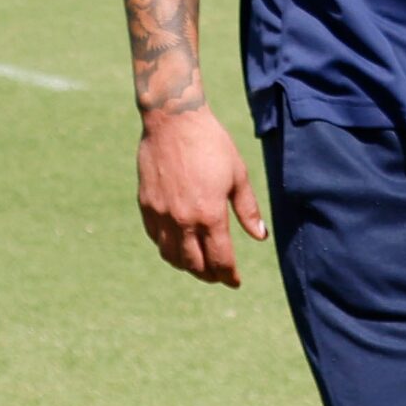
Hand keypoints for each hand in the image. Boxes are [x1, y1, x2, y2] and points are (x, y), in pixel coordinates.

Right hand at [136, 107, 265, 287]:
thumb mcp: (239, 175)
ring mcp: (160, 215)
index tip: (235, 282)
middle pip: (194, 263)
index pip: (220, 258)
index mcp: (209, 214)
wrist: (174, 123)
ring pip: (171, 256)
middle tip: (219, 277)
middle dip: (208, 275)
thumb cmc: (212, 145)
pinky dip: (167, 249)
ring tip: (199, 266)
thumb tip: (259, 237)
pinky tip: (178, 247)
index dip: (229, 274)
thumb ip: (247, 210)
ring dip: (186, 266)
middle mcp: (182, 220)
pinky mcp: (146, 206)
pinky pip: (155, 239)